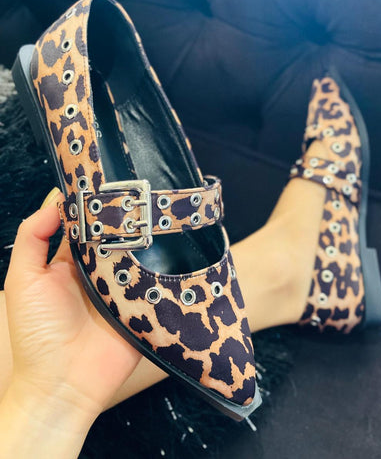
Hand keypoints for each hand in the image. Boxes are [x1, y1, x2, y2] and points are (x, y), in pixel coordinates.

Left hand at [3, 187, 141, 419]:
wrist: (64, 384)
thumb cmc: (37, 333)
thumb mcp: (24, 280)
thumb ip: (32, 238)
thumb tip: (54, 201)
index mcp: (70, 263)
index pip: (86, 224)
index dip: (94, 202)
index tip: (107, 176)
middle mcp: (99, 271)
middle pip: (116, 236)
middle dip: (126, 216)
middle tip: (142, 188)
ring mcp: (123, 287)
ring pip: (139, 253)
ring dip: (147, 238)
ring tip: (161, 212)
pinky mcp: (143, 304)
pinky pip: (156, 281)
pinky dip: (164, 266)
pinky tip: (176, 246)